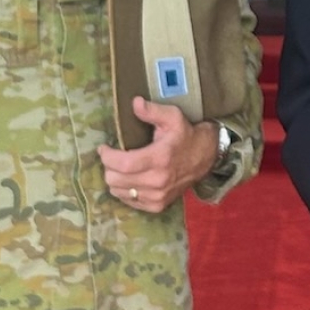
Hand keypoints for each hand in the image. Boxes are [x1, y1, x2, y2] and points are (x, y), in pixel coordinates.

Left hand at [96, 98, 219, 214]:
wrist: (206, 158)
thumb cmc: (186, 135)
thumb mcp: (173, 117)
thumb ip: (153, 111)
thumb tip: (135, 103)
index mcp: (160, 158)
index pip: (123, 164)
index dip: (107, 157)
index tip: (104, 148)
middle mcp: (158, 181)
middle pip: (116, 180)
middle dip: (109, 166)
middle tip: (112, 156)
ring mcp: (157, 196)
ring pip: (118, 192)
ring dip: (115, 179)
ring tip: (121, 167)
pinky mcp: (157, 205)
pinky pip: (128, 201)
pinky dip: (124, 190)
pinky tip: (130, 179)